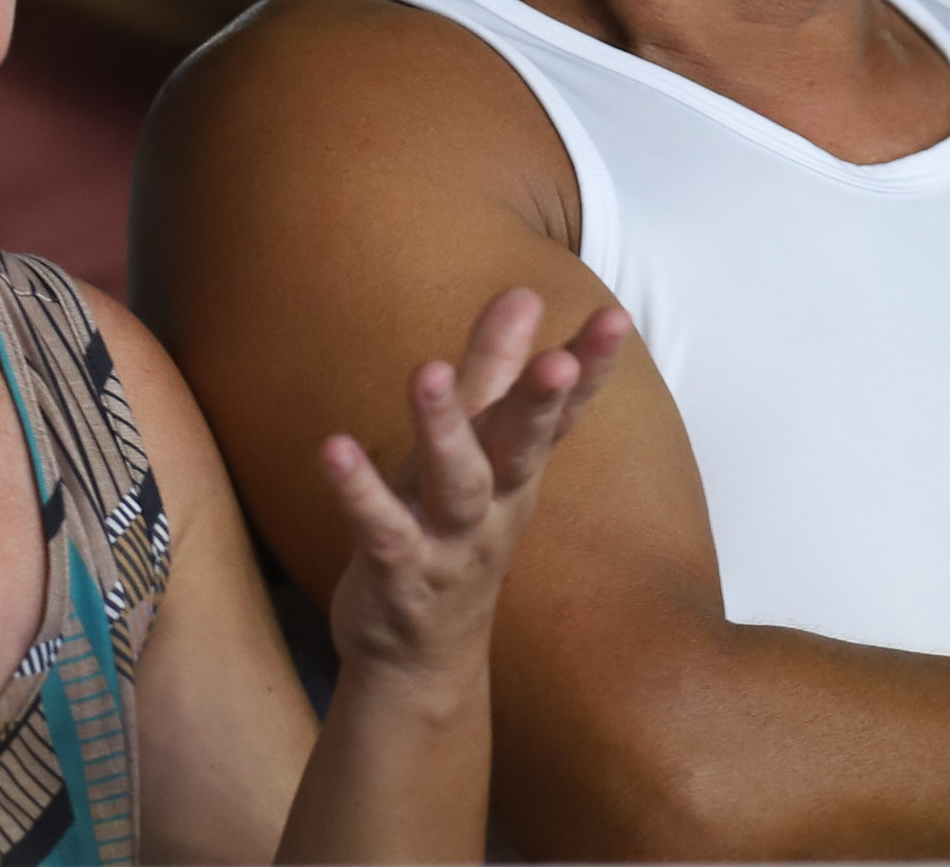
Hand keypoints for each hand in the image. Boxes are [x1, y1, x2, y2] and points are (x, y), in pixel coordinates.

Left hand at [320, 288, 627, 686]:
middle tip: (557, 360)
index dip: (591, 368)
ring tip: (425, 371)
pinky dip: (358, 492)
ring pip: (455, 485)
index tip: (616, 317)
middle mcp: (496, 504)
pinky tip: (332, 449)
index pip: (560, 411)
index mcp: (517, 468)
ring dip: (443, 430)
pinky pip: (381, 531)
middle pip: (521, 446)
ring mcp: (450, 543)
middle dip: (538, 402)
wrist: (421, 658)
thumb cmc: (452, 530)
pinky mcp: (398, 573)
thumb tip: (521, 292)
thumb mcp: (477, 450)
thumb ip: (495, 371)